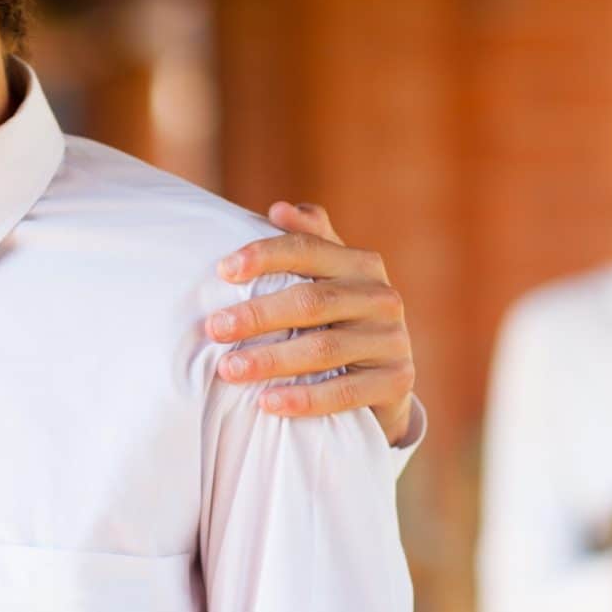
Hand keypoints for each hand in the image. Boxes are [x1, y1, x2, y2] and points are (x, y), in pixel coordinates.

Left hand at [207, 202, 416, 444]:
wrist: (383, 382)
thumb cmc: (340, 322)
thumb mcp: (328, 280)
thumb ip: (309, 241)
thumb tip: (280, 208)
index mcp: (361, 264)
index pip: (308, 249)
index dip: (265, 255)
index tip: (223, 270)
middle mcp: (382, 297)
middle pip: (312, 301)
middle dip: (258, 314)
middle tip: (214, 328)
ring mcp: (394, 340)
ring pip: (324, 349)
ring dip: (271, 359)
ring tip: (229, 369)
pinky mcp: (397, 381)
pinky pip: (345, 392)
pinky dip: (304, 399)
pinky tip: (266, 403)